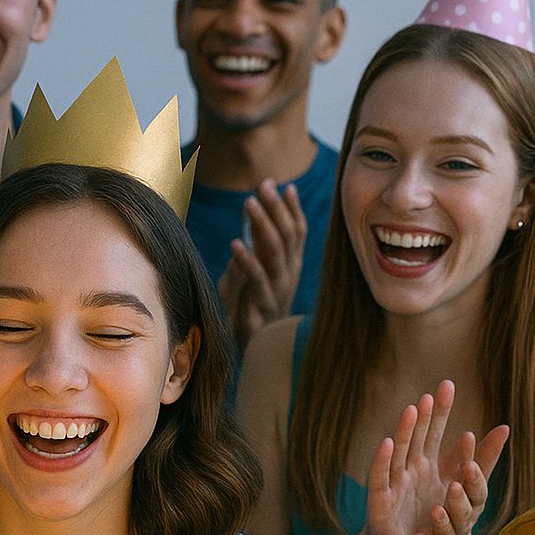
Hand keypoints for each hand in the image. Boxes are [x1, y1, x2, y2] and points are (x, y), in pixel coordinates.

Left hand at [217, 181, 305, 351]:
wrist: (250, 350)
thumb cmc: (248, 306)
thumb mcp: (249, 270)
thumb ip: (251, 242)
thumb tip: (250, 207)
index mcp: (290, 265)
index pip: (297, 232)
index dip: (292, 209)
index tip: (284, 186)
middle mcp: (288, 276)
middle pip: (287, 236)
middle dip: (276, 208)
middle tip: (264, 185)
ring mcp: (276, 292)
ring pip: (275, 254)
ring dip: (263, 225)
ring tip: (250, 203)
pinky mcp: (260, 307)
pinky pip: (256, 281)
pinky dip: (246, 261)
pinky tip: (236, 243)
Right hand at [364, 381, 508, 534]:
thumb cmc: (436, 517)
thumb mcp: (467, 487)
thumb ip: (484, 459)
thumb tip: (505, 427)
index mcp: (426, 462)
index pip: (433, 431)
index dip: (440, 410)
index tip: (447, 385)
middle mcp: (408, 467)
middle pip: (415, 436)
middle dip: (422, 416)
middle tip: (429, 394)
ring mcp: (393, 481)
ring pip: (398, 452)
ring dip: (403, 431)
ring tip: (411, 410)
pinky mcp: (380, 500)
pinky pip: (380, 478)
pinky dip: (382, 461)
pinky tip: (387, 444)